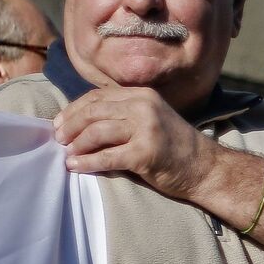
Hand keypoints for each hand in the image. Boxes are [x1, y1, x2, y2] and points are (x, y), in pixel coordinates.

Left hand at [54, 88, 217, 199]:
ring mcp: (146, 128)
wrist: (205, 168)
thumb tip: (80, 123)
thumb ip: (123, 115)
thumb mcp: (150, 119)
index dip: (73, 110)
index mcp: (142, 95)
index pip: (97, 97)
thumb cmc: (174, 148)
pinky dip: (87, 162)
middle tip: (58, 140)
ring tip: (66, 154)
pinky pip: (108, 156)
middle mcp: (144, 107)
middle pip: (93, 111)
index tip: (58, 124)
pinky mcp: (146, 152)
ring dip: (77, 145)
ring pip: (97, 131)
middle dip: (70, 126)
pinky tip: (76, 167)